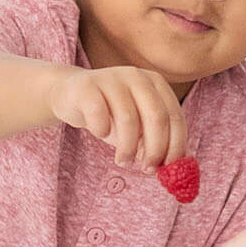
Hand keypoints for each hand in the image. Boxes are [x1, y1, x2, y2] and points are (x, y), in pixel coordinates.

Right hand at [48, 65, 186, 169]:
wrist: (70, 95)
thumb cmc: (110, 114)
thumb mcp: (136, 129)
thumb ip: (153, 142)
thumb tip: (170, 167)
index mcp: (156, 83)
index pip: (175, 116)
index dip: (175, 144)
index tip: (169, 168)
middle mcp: (137, 77)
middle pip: (156, 117)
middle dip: (155, 149)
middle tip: (148, 169)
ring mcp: (112, 78)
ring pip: (128, 119)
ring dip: (128, 148)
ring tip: (123, 160)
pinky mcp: (87, 85)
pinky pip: (99, 113)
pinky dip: (102, 129)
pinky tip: (100, 133)